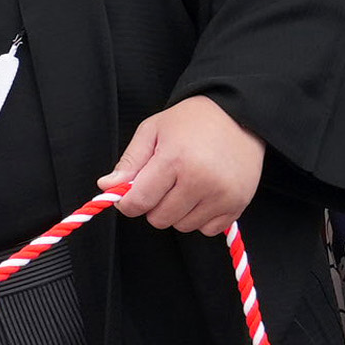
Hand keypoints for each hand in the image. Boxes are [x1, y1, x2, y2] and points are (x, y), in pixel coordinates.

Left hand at [101, 96, 265, 235]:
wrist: (238, 114)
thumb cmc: (191, 121)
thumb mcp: (152, 131)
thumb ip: (129, 162)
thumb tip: (106, 186)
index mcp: (174, 160)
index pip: (138, 202)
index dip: (128, 202)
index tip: (130, 194)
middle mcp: (200, 180)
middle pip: (159, 219)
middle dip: (154, 205)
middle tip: (164, 183)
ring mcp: (222, 194)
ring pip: (183, 226)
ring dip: (178, 212)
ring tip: (186, 186)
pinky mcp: (238, 204)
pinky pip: (208, 229)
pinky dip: (201, 218)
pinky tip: (203, 195)